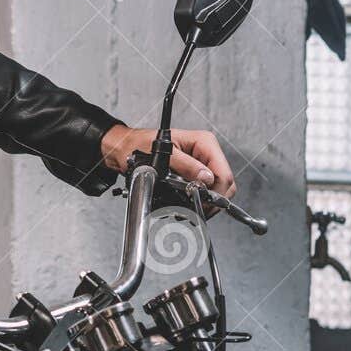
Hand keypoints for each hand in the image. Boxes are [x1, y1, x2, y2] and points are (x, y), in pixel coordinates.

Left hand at [99, 124, 235, 197]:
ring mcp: (202, 164)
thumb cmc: (140, 146)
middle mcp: (207, 153)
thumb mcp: (161, 153)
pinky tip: (188, 204)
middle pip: (224, 183)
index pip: (223, 173)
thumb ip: (185, 165)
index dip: (216, 191)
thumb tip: (205, 177)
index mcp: (204, 142)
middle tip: (195, 208)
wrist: (126, 150)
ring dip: (206, 201)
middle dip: (212, 199)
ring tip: (189, 208)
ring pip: (217, 190)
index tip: (201, 202)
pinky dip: (200, 200)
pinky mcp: (195, 175)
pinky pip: (206, 191)